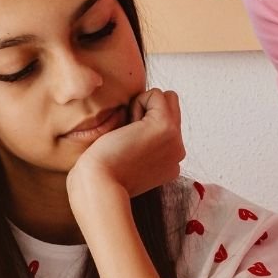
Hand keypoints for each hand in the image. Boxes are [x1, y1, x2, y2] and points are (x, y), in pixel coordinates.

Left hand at [68, 88, 184, 202]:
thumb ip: (141, 145)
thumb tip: (137, 123)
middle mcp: (178, 152)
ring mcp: (176, 140)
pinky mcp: (166, 126)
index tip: (127, 149)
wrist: (99, 183)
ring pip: (166, 99)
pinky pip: (156, 94)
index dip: (143, 125)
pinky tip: (128, 128)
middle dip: (148, 112)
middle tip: (127, 137)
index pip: (165, 125)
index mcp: (170, 163)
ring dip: (142, 108)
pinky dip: (137, 103)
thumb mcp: (128, 160)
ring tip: (128, 134)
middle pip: (171, 108)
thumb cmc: (102, 174)